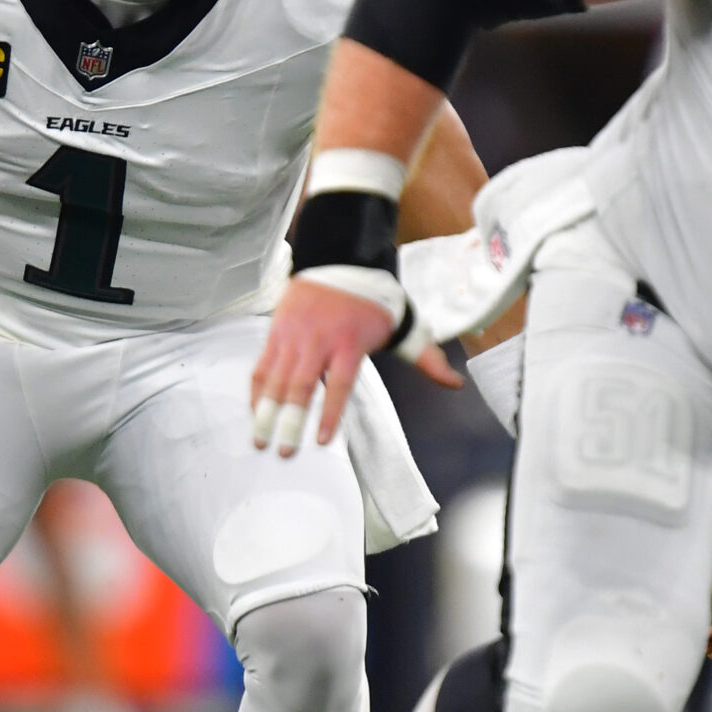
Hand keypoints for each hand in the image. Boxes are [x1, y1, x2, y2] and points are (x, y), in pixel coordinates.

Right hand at [251, 275, 461, 455]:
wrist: (341, 258)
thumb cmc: (373, 301)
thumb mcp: (403, 328)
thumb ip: (427, 359)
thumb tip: (456, 384)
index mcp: (350, 343)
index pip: (339, 385)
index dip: (329, 414)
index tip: (322, 441)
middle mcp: (319, 340)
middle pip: (300, 387)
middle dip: (290, 423)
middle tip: (285, 452)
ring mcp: (295, 335)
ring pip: (275, 379)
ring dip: (266, 413)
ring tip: (260, 440)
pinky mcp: (277, 330)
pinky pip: (262, 365)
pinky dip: (257, 390)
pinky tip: (256, 411)